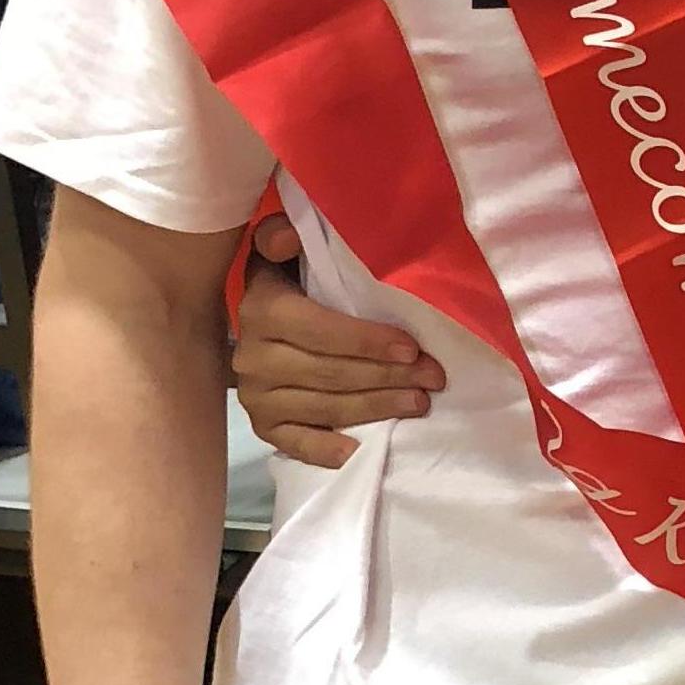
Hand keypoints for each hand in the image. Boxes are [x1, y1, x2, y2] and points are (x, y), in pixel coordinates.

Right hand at [232, 214, 443, 467]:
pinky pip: (294, 443)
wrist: (253, 320)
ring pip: (324, 408)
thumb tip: (288, 233)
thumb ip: (286, 235)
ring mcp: (255, 396)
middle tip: (432, 378)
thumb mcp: (287, 250)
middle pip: (330, 373)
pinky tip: (357, 451)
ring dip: (376, 408)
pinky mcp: (261, 425)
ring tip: (419, 403)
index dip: (368, 341)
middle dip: (388, 376)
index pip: (320, 330)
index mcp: (262, 308)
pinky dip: (325, 450)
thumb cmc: (291, 279)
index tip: (413, 348)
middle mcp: (252, 357)